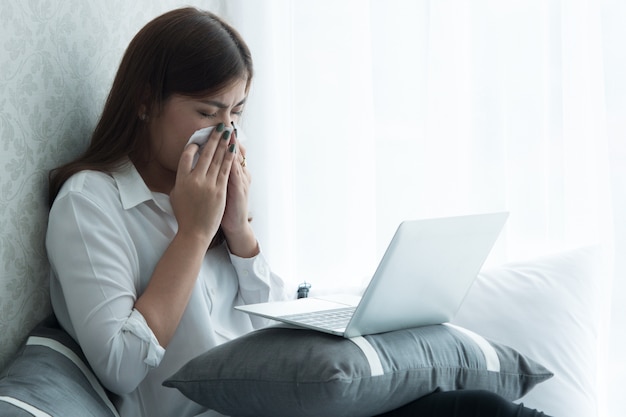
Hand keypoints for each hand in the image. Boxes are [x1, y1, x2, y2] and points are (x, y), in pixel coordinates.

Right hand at [170, 124, 235, 246]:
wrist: (195, 232)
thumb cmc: (184, 215)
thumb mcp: (176, 196)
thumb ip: (180, 181)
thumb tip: (182, 170)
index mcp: (181, 180)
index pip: (185, 157)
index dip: (192, 146)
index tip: (197, 140)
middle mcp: (194, 180)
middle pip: (205, 153)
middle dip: (213, 138)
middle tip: (218, 127)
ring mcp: (208, 184)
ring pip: (217, 159)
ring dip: (223, 143)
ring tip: (228, 132)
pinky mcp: (219, 190)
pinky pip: (225, 170)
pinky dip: (229, 157)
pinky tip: (233, 148)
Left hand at [222, 133, 258, 256]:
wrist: (235, 226)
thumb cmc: (223, 209)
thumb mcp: (219, 190)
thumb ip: (212, 178)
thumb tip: (200, 167)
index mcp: (232, 175)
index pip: (227, 154)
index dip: (223, 141)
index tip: (217, 128)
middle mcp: (238, 176)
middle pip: (233, 153)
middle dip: (228, 138)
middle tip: (225, 124)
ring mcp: (240, 182)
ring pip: (236, 160)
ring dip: (232, 146)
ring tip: (229, 133)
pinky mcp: (239, 190)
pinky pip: (236, 173)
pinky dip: (233, 162)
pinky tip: (230, 153)